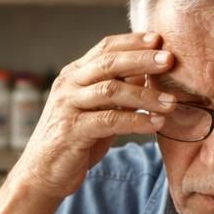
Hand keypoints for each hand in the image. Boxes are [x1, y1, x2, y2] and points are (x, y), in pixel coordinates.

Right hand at [15, 32, 177, 199]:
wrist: (42, 174)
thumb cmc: (74, 141)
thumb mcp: (97, 110)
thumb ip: (117, 93)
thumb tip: (147, 75)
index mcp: (74, 75)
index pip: (105, 48)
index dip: (132, 42)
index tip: (159, 40)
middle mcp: (68, 85)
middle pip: (109, 62)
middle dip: (142, 59)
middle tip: (170, 60)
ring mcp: (67, 106)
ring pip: (110, 90)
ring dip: (145, 95)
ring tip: (171, 102)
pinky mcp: (71, 130)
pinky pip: (109, 120)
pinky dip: (136, 121)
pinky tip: (156, 124)